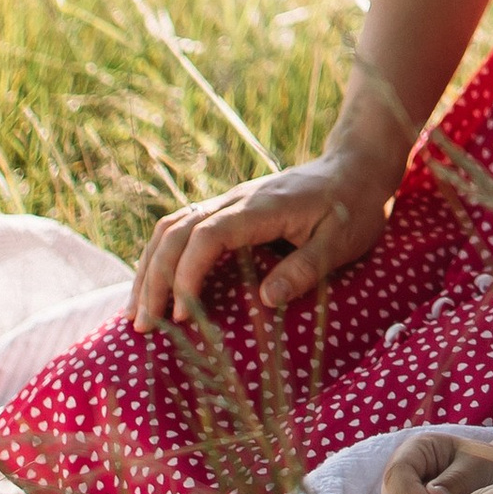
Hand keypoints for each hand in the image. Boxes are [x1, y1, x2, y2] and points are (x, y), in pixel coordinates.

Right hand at [128, 148, 400, 331]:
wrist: (355, 168)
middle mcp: (236, 199)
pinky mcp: (229, 209)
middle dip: (154, 279)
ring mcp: (229, 201)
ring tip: (137, 313)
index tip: (184, 316)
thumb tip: (264, 300)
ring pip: (171, 226)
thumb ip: (305, 269)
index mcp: (262, 207)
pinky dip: (161, 257)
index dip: (188, 275)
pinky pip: (182, 228)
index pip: (207, 236)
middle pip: (177, 231)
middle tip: (144, 326)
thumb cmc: (354, 208)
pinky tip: (154, 287)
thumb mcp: (342, 242)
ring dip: (149, 268)